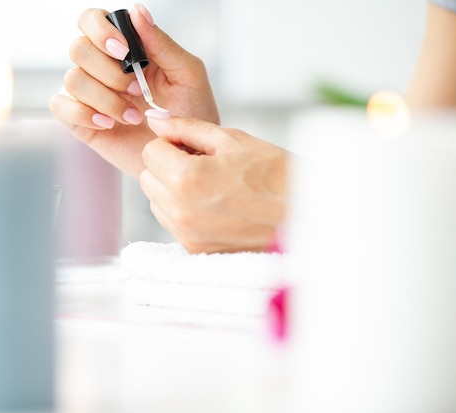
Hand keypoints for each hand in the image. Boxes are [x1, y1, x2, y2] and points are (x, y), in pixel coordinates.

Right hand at [49, 4, 218, 177]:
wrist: (185, 154)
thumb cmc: (191, 113)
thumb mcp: (187, 74)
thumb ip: (162, 43)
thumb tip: (137, 11)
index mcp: (126, 50)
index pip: (92, 21)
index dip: (100, 30)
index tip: (124, 52)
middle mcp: (103, 68)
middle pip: (78, 49)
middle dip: (108, 72)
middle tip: (137, 91)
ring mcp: (90, 95)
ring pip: (72, 80)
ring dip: (104, 98)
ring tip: (133, 117)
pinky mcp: (82, 122)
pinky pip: (60, 107)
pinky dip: (82, 114)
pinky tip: (108, 124)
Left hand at [140, 111, 288, 253]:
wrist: (306, 215)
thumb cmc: (276, 174)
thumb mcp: (231, 139)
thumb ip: (186, 127)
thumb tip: (155, 120)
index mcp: (187, 178)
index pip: (150, 151)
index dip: (171, 143)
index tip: (193, 147)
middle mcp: (181, 210)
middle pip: (148, 178)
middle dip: (168, 166)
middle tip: (203, 164)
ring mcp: (187, 233)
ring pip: (157, 202)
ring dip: (173, 190)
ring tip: (211, 186)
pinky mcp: (195, 249)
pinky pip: (172, 222)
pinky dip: (184, 210)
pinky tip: (214, 204)